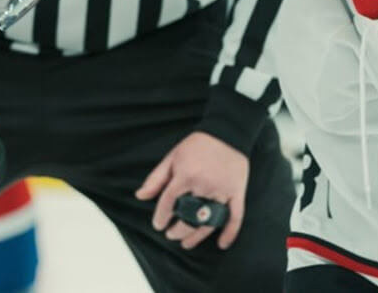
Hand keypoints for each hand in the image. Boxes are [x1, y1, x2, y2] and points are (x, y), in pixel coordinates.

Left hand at [136, 131, 249, 250]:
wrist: (227, 133)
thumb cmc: (198, 145)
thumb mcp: (172, 157)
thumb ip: (156, 178)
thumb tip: (140, 196)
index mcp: (186, 175)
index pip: (169, 202)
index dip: (161, 216)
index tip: (158, 225)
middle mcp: (204, 185)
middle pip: (189, 217)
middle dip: (178, 230)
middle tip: (171, 234)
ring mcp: (222, 190)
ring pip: (209, 221)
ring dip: (197, 236)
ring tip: (186, 244)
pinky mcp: (237, 192)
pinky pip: (235, 217)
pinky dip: (230, 232)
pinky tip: (222, 244)